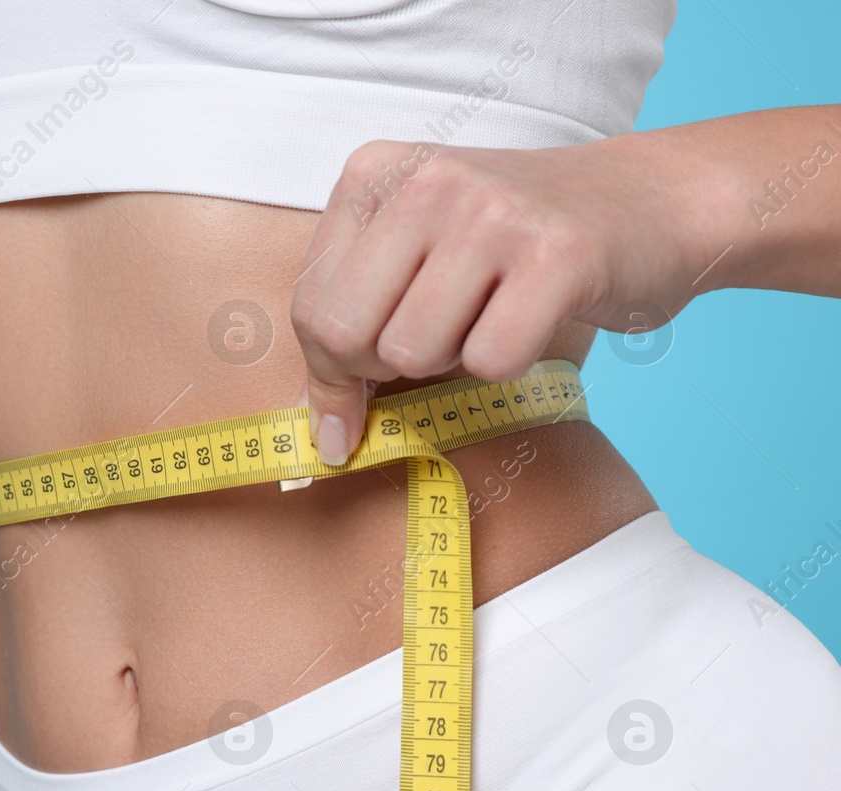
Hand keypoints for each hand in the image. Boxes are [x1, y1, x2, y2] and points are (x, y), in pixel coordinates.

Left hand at [291, 136, 708, 463]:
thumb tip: (324, 441)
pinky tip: (536, 318)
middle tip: (439, 345)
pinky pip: (490, 362)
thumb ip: (355, 331)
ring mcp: (492, 212)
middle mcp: (426, 181)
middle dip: (384, 370)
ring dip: (452, 363)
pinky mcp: (558, 254)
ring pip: (411, 353)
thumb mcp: (418, 260)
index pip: (309, 309)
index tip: (362, 394)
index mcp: (374, 173)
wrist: (657, 198)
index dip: (332, 372)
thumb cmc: (519, 248)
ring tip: (492, 315)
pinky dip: (510, 366)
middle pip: (345, 336)